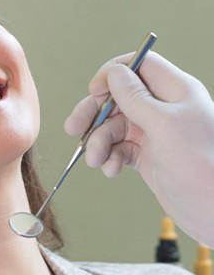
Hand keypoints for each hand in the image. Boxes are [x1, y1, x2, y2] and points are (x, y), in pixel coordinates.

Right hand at [64, 51, 213, 246]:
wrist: (213, 209)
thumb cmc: (201, 164)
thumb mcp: (164, 124)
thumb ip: (135, 97)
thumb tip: (113, 73)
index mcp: (174, 91)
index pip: (138, 65)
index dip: (112, 74)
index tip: (94, 90)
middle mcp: (162, 108)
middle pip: (117, 98)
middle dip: (94, 113)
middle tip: (73, 128)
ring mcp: (153, 132)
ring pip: (113, 127)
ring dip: (99, 142)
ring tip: (96, 160)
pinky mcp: (146, 155)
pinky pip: (118, 148)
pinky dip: (110, 158)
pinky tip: (112, 169)